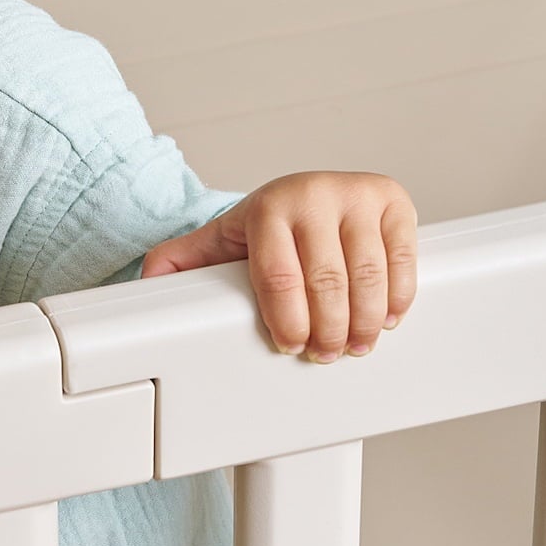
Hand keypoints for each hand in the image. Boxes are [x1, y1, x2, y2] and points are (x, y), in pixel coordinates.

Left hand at [141, 172, 417, 361]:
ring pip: (368, 277)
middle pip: (327, 283)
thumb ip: (179, 265)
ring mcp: (358, 194)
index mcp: (268, 206)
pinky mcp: (393, 201)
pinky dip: (397, 298)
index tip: (289, 346)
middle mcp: (314, 192)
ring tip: (355, 344)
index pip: (279, 276)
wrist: (309, 192)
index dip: (287, 322)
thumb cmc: (266, 228)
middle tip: (324, 353)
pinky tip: (385, 317)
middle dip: (328, 331)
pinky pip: (403, 260)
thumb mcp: (219, 243)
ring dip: (364, 323)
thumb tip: (142, 291)